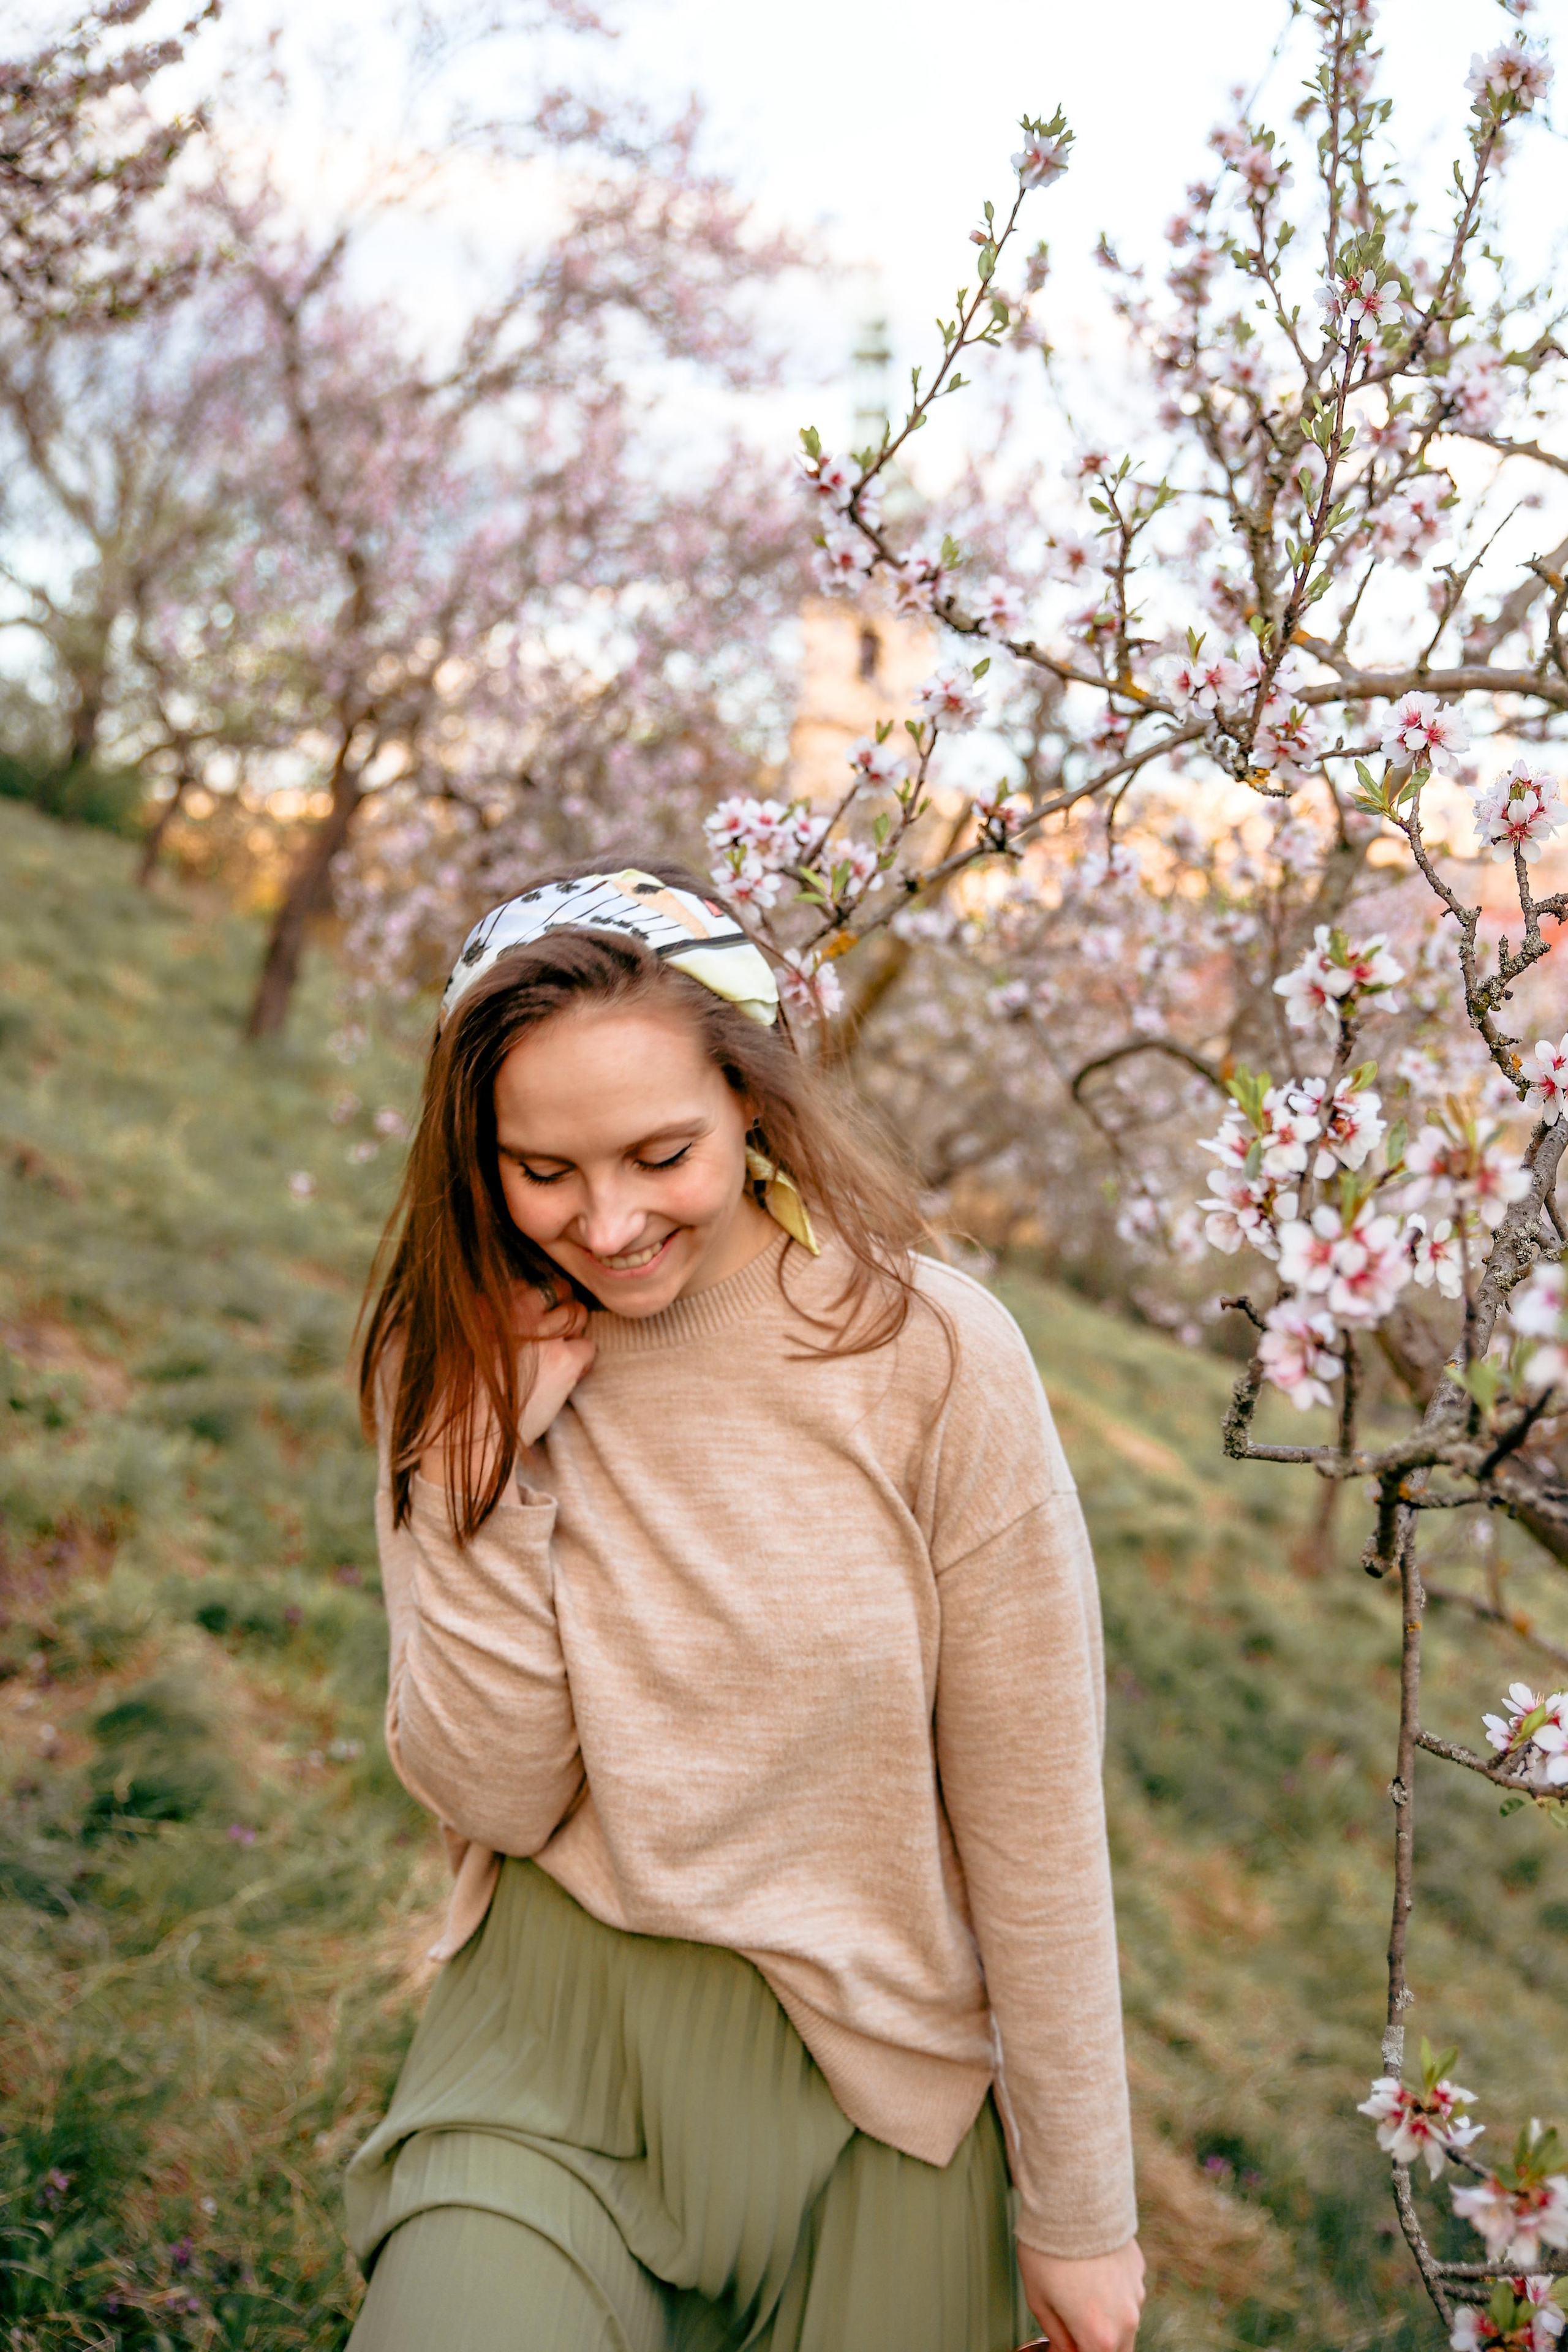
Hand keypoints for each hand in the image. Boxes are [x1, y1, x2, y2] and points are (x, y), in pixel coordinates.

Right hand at [419, 1283, 592, 1485]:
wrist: (468, 1438)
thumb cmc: (456, 1399)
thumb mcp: (453, 1345)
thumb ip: (477, 1320)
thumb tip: (488, 1307)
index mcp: (486, 1304)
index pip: (524, 1284)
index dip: (533, 1300)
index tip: (532, 1317)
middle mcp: (516, 1311)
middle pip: (555, 1291)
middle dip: (560, 1306)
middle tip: (557, 1328)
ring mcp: (543, 1333)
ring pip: (577, 1314)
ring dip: (574, 1329)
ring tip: (562, 1351)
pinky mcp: (564, 1360)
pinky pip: (589, 1345)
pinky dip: (584, 1358)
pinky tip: (570, 1372)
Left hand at [1017, 2239, 1144, 2351]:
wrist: (1072, 2199)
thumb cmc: (1049, 2249)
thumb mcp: (1038, 2300)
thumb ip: (1056, 2335)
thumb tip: (1063, 2348)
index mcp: (1099, 2336)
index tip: (1062, 2345)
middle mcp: (1125, 2320)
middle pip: (1116, 2351)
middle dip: (1096, 2344)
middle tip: (1073, 2326)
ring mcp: (1136, 2293)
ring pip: (1125, 2323)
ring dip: (1107, 2320)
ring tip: (1078, 2292)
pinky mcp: (1138, 2269)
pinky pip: (1127, 2291)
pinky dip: (1113, 2291)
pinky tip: (1091, 2270)